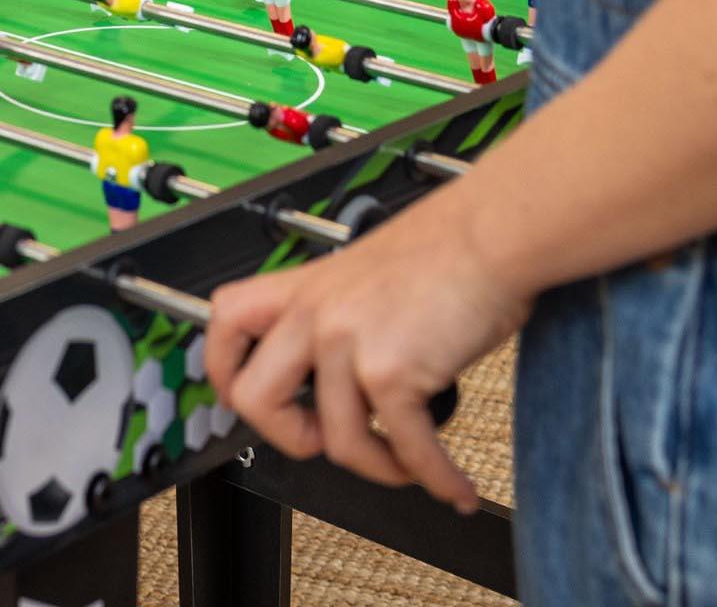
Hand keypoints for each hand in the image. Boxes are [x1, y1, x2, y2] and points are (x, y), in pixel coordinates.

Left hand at [204, 190, 529, 511]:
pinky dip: (435, 477)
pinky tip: (453, 483)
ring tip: (412, 463)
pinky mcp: (390, 370)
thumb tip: (345, 373)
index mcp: (305, 286)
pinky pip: (405, 450)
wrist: (493, 233)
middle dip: (292, 439)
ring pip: (338, 442)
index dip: (224, 369)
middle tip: (330, 442)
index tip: (240, 398)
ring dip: (381, 468)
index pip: (225, 318)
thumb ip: (342, 313)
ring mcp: (347, 342)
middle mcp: (315, 313)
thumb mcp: (368, 272)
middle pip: (255, 399)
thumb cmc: (448, 248)